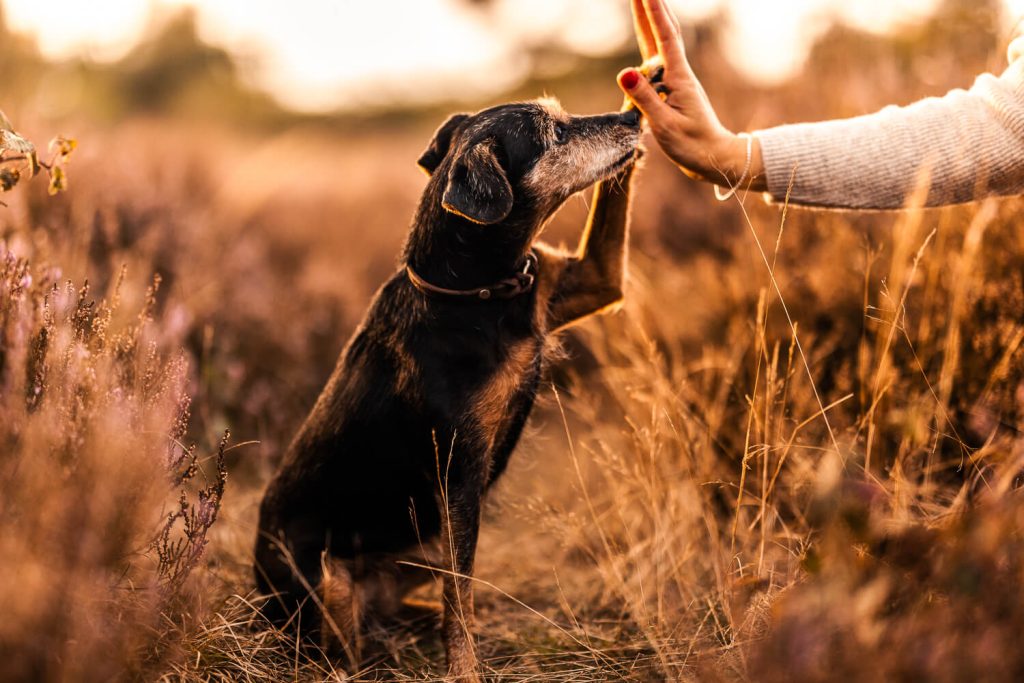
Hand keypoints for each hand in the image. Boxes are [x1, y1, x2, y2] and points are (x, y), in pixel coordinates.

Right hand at [619, 0, 764, 191]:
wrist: (713, 157)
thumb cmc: (691, 145)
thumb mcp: (665, 125)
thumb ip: (645, 98)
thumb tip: (625, 72)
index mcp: (678, 78)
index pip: (664, 38)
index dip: (653, 12)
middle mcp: (679, 74)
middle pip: (664, 32)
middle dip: (651, 7)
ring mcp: (677, 81)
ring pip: (663, 42)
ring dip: (651, 20)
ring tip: (642, 1)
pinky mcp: (674, 90)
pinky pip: (660, 59)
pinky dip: (652, 41)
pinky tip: (648, 38)